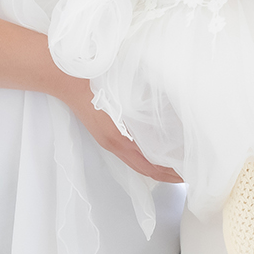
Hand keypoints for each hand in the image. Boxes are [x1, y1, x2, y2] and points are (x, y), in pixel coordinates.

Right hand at [52, 79, 182, 182]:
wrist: (66, 78)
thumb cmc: (94, 81)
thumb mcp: (122, 94)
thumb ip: (142, 109)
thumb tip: (167, 116)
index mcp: (119, 137)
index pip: (149, 167)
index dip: (169, 174)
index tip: (187, 175)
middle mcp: (113, 143)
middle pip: (144, 170)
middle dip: (166, 175)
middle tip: (186, 174)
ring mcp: (108, 140)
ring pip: (136, 163)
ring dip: (155, 168)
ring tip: (175, 165)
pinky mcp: (105, 135)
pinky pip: (128, 154)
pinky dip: (144, 158)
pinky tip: (153, 150)